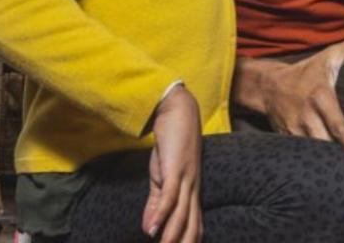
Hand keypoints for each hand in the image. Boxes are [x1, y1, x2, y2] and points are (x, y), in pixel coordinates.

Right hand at [142, 85, 202, 242]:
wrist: (177, 112)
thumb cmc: (171, 145)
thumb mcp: (161, 177)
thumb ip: (156, 202)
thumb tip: (149, 229)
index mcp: (191, 192)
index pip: (194, 225)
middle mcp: (193, 189)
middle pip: (193, 226)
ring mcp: (187, 179)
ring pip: (182, 215)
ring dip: (172, 238)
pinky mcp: (177, 169)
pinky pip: (170, 196)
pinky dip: (161, 215)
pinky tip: (151, 231)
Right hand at [259, 36, 343, 170]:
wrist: (268, 86)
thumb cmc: (304, 72)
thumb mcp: (327, 57)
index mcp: (320, 99)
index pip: (340, 127)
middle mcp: (307, 118)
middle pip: (328, 147)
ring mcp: (296, 132)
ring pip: (317, 155)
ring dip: (332, 165)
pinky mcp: (288, 140)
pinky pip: (305, 155)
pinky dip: (317, 163)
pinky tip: (330, 171)